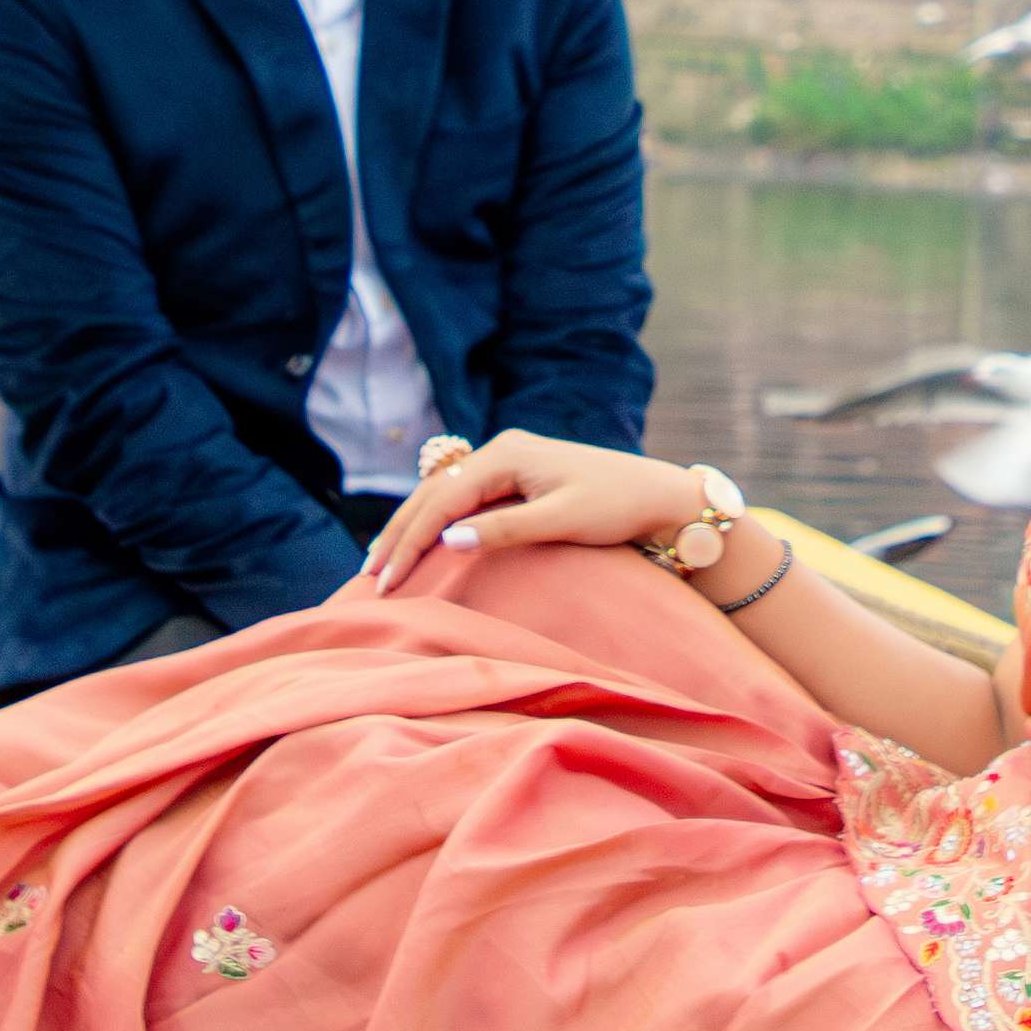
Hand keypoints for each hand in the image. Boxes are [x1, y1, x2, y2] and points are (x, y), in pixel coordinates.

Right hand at [354, 431, 716, 593]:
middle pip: (433, 493)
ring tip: (384, 562)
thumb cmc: (618, 507)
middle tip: (370, 576)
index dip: (410, 541)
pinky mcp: (517, 477)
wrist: (660, 496)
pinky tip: (421, 542)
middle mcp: (501, 450)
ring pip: (444, 495)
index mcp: (506, 454)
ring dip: (413, 527)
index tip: (386, 580)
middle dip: (399, 534)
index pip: (441, 501)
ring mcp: (508, 461)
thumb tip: (447, 538)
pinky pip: (462, 499)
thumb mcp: (562, 520)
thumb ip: (505, 529)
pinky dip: (436, 522)